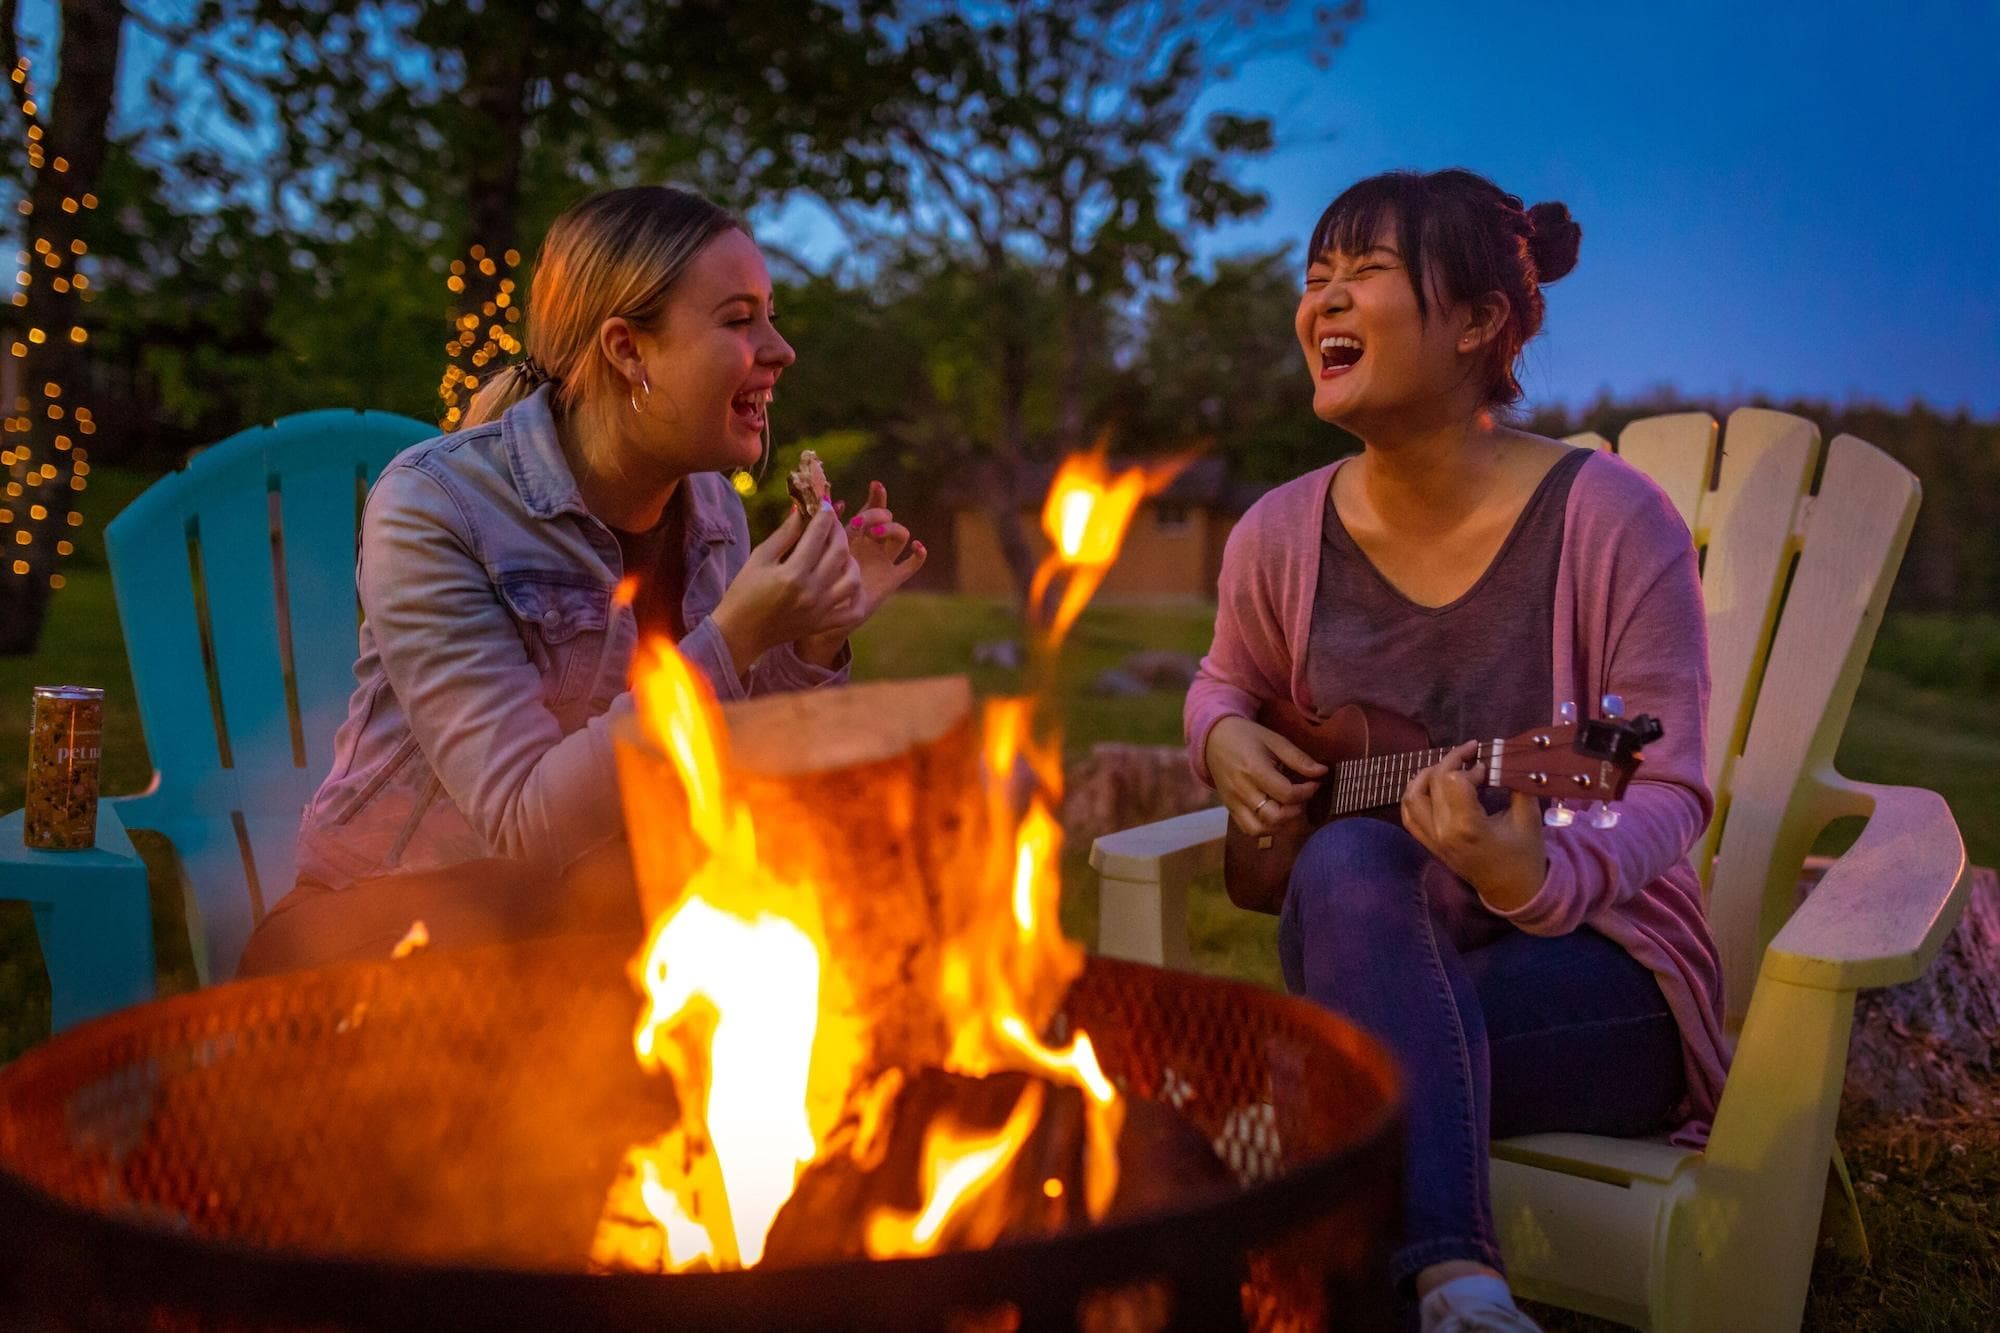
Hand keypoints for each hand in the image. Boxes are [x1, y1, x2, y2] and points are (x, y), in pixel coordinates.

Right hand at [710, 501, 859, 676]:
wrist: (741, 632)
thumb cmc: (744, 593)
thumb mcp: (759, 558)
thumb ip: (784, 535)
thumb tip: (802, 511)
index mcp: (793, 574)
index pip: (818, 535)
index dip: (824, 515)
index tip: (825, 504)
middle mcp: (812, 591)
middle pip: (839, 552)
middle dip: (838, 530)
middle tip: (831, 522)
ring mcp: (821, 610)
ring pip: (853, 578)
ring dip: (850, 559)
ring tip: (839, 551)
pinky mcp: (824, 624)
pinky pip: (853, 610)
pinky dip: (857, 595)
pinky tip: (848, 581)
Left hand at [798, 481, 928, 662]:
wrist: (819, 614)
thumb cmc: (811, 581)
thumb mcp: (811, 552)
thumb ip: (816, 528)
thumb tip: (819, 503)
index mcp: (855, 533)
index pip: (871, 507)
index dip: (876, 496)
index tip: (875, 486)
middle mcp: (872, 543)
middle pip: (886, 518)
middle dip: (879, 513)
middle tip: (862, 521)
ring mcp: (883, 560)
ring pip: (900, 535)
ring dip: (892, 529)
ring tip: (875, 533)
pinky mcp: (892, 578)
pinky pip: (911, 564)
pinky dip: (918, 554)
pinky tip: (916, 547)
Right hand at [1203, 715, 1326, 838]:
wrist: (1214, 738)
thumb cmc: (1247, 736)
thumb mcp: (1275, 740)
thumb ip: (1298, 758)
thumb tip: (1322, 772)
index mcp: (1254, 769)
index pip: (1286, 794)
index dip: (1307, 792)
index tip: (1315, 783)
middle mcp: (1242, 790)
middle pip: (1274, 816)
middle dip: (1296, 811)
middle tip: (1301, 797)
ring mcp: (1234, 802)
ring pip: (1260, 829)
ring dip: (1281, 824)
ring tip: (1288, 808)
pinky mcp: (1230, 808)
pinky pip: (1248, 829)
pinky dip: (1265, 828)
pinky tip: (1274, 814)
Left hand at [1400, 740, 1546, 909]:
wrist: (1513, 891)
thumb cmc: (1524, 854)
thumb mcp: (1529, 817)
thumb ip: (1516, 783)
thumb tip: (1504, 756)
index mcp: (1468, 828)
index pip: (1453, 781)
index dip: (1470, 767)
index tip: (1487, 767)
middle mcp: (1443, 833)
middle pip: (1433, 782)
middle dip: (1452, 760)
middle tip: (1471, 752)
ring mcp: (1432, 840)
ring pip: (1412, 796)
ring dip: (1427, 774)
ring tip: (1449, 765)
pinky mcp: (1428, 844)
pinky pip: (1409, 815)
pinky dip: (1415, 795)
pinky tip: (1431, 785)